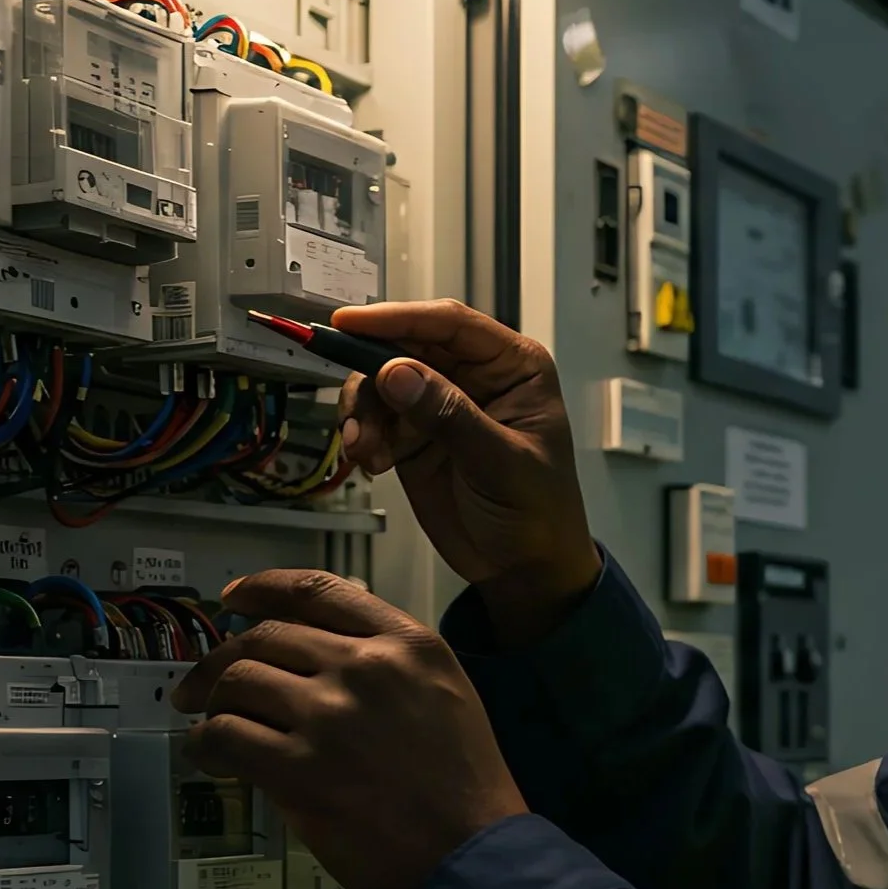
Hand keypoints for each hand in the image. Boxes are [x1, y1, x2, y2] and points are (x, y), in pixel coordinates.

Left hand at [172, 571, 526, 888]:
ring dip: (212, 703)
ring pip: (238, 680)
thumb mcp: (444, 696)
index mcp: (407, 644)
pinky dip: (205, 744)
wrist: (474, 859)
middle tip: (203, 683)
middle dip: (223, 658)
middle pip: (266, 636)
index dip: (263, 588)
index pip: (318, 591)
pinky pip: (225, 735)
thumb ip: (385, 668)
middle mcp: (366, 666)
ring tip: (207, 724)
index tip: (235, 598)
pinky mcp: (300, 769)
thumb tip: (308, 665)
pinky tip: (209, 755)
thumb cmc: (466, 790)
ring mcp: (330, 715)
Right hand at [333, 300, 598, 645]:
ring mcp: (439, 404)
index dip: (397, 319)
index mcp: (511, 366)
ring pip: (381, 382)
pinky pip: (374, 418)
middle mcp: (472, 376)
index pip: (448, 325)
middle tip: (353, 410)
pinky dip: (363, 436)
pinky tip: (373, 463)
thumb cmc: (537, 512)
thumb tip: (397, 372)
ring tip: (366, 450)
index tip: (350, 323)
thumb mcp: (499, 462)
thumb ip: (449, 415)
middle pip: (405, 346)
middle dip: (371, 374)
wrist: (524, 569)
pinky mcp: (413, 435)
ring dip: (363, 413)